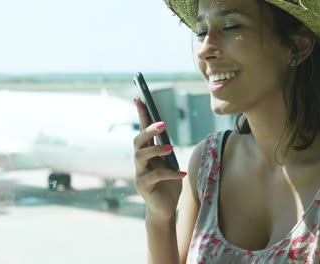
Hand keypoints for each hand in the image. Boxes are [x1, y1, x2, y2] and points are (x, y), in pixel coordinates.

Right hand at [133, 98, 186, 220]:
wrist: (164, 209)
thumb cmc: (168, 184)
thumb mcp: (170, 163)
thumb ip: (166, 149)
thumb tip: (165, 131)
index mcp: (147, 153)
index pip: (142, 130)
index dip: (141, 115)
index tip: (139, 98)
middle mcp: (140, 161)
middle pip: (137, 141)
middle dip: (148, 131)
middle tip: (162, 124)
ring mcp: (139, 173)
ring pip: (140, 156)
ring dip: (156, 150)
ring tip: (171, 148)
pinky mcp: (143, 186)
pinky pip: (155, 176)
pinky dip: (170, 173)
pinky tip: (181, 173)